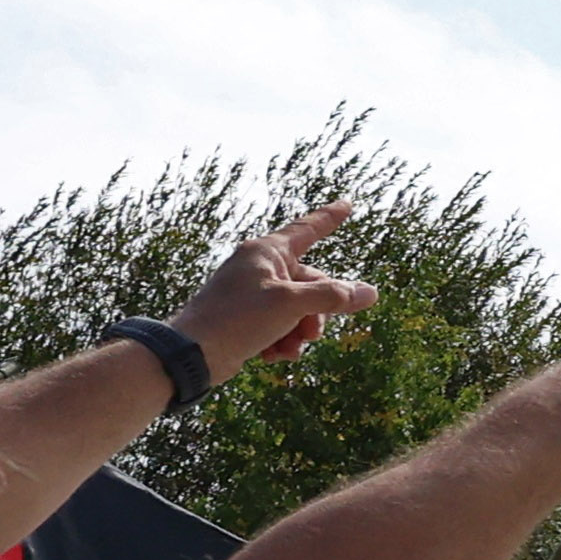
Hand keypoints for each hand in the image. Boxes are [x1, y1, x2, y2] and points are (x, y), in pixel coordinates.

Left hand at [173, 201, 379, 380]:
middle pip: (310, 283)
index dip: (329, 218)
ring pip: (297, 308)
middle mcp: (258, 268)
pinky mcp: (244, 319)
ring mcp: (251, 294)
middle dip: (315, 313)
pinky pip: (278, 324)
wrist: (191, 355)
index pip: (307, 229)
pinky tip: (274, 355)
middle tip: (313, 334)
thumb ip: (333, 296)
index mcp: (266, 252)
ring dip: (299, 331)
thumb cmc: (238, 319)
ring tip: (289, 349)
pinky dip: (282, 340)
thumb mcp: (291, 304)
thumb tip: (369, 292)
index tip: (346, 204)